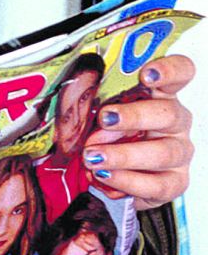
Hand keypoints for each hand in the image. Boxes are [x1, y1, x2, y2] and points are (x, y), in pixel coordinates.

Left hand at [83, 55, 194, 209]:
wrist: (110, 171)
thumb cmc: (105, 131)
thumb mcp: (96, 112)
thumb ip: (92, 107)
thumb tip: (74, 112)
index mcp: (160, 94)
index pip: (180, 72)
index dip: (169, 70)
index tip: (146, 74)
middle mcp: (175, 121)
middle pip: (168, 114)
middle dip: (134, 116)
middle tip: (104, 118)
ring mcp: (179, 152)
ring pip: (163, 152)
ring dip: (124, 155)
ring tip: (92, 157)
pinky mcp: (175, 181)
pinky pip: (158, 184)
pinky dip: (128, 181)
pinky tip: (105, 176)